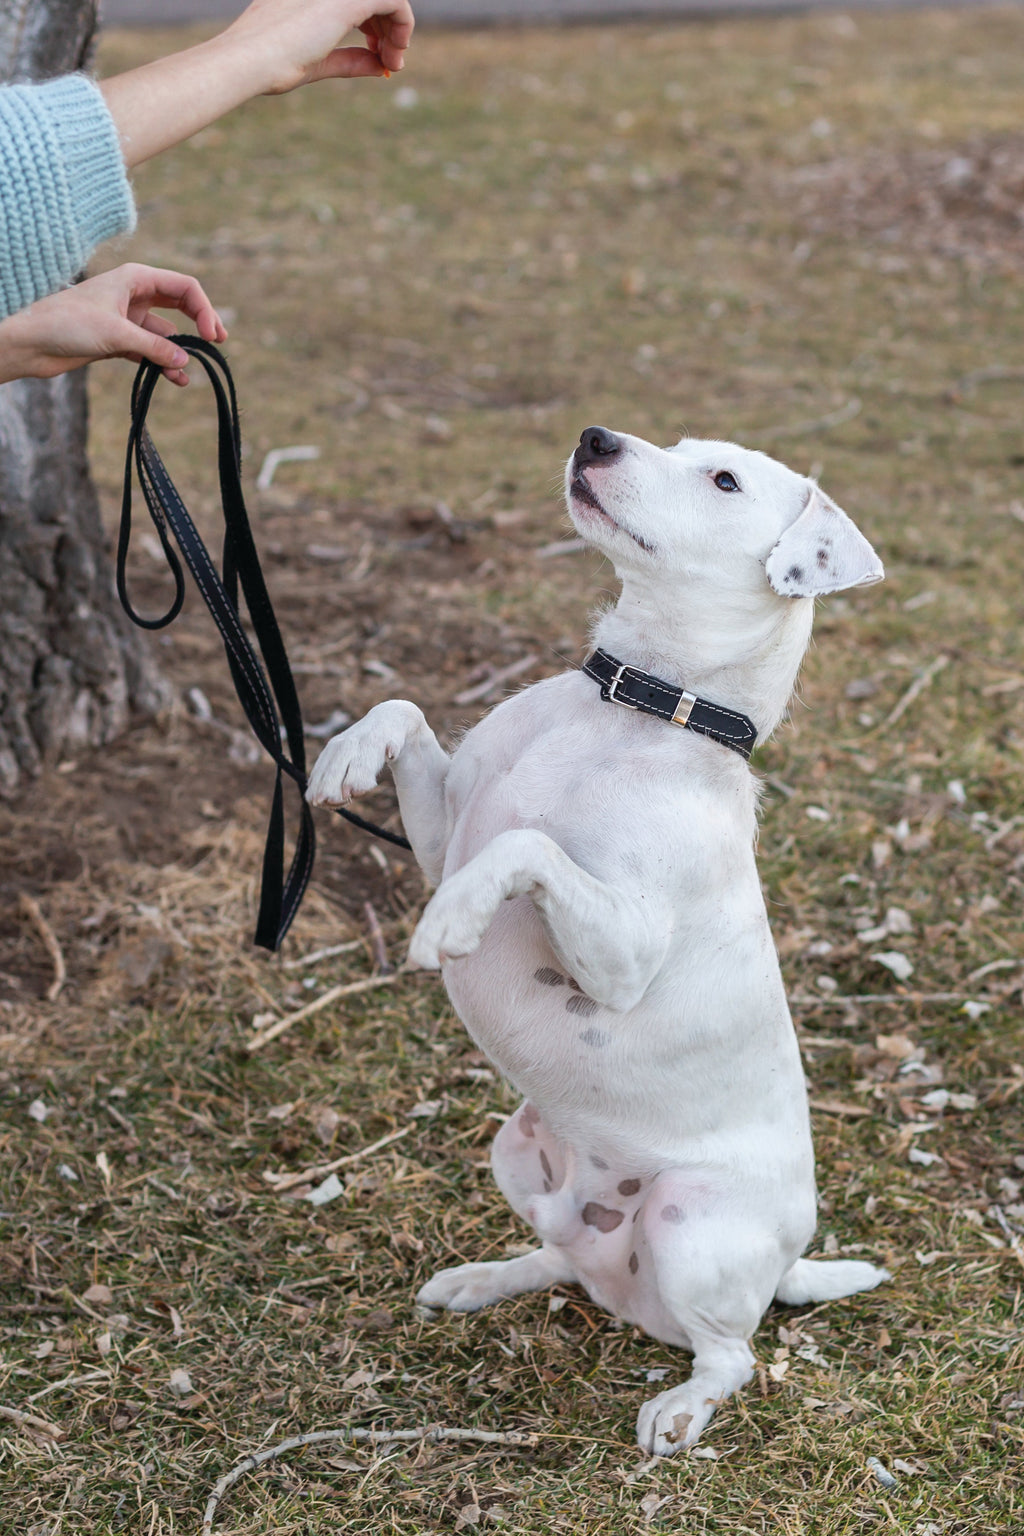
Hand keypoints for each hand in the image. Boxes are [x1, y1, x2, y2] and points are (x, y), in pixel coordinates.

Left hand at [0, 265, 226, 386]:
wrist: (31, 341)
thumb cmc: (67, 323)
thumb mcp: (116, 333)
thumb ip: (154, 346)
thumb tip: (184, 362)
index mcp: (136, 278)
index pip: (185, 287)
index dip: (204, 310)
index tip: (211, 337)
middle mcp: (134, 294)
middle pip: (180, 305)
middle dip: (200, 324)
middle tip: (219, 343)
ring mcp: (127, 318)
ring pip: (165, 333)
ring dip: (178, 352)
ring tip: (188, 375)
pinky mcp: (118, 340)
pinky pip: (150, 351)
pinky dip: (162, 364)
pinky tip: (173, 379)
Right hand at [224, 0, 415, 91]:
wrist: (251, 60)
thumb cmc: (274, 64)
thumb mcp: (320, 60)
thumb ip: (351, 59)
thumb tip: (381, 66)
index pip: (355, 2)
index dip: (373, 22)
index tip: (376, 51)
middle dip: (388, 27)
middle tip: (391, 59)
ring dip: (397, 28)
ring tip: (393, 59)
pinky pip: (393, 1)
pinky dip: (403, 24)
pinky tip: (398, 49)